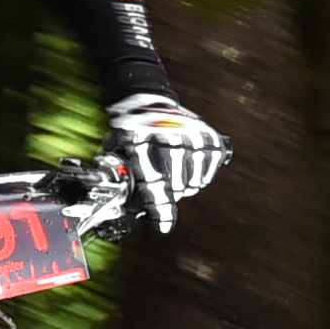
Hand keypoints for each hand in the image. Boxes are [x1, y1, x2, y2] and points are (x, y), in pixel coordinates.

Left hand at [102, 92, 226, 233]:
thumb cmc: (131, 130)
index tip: (163, 227)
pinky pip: (207, 173)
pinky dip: (197, 173)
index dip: (161, 213)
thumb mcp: (118, 153)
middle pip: (179, 190)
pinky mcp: (211, 142)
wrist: (150, 100)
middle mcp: (174, 144)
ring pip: (194, 183)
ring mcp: (196, 142)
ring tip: (172, 167)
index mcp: (146, 148)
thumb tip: (126, 210)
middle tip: (160, 178)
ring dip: (183, 182)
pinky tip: (185, 162)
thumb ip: (125, 181)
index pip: (159, 188)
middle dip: (168, 191)